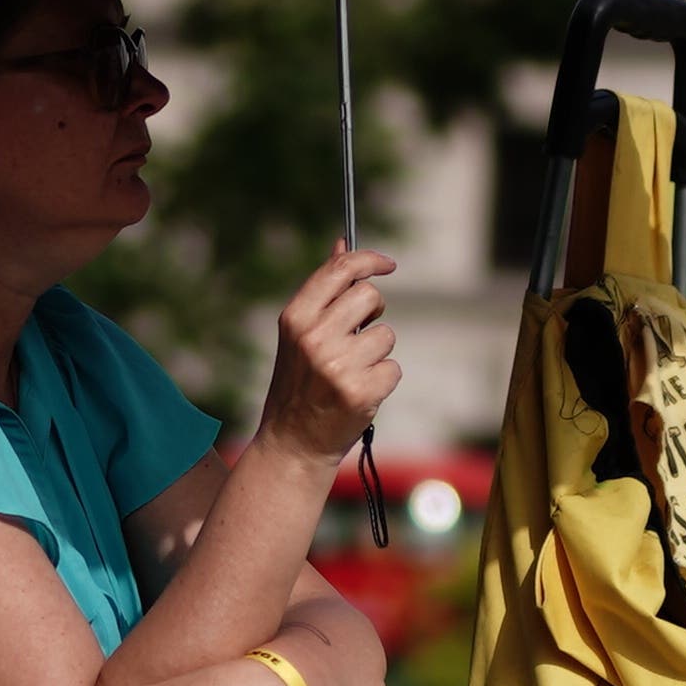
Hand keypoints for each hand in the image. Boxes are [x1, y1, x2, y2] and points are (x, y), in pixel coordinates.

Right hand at [258, 243, 400, 461]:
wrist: (292, 442)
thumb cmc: (300, 384)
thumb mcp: (299, 334)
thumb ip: (323, 291)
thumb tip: (343, 243)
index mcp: (296, 318)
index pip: (339, 269)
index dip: (369, 260)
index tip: (387, 264)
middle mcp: (315, 338)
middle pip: (370, 296)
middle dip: (373, 314)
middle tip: (359, 335)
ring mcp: (338, 365)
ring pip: (386, 336)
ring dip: (376, 354)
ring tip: (352, 373)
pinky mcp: (361, 391)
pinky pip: (393, 368)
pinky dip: (383, 381)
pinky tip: (360, 393)